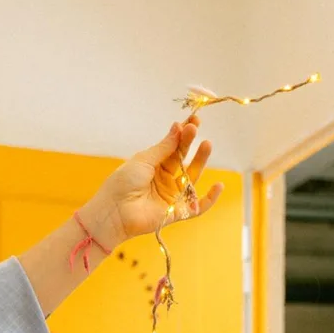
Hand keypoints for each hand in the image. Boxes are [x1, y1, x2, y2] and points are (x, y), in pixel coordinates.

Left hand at [81, 117, 222, 245]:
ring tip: (207, 144)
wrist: (115, 211)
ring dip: (201, 161)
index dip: (183, 134)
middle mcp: (164, 178)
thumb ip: (164, 147)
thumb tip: (178, 127)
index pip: (173, 146)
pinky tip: (219, 186)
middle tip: (196, 127)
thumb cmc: (123, 183)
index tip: (193, 120)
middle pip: (183, 158)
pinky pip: (197, 206)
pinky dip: (210, 199)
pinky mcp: (176, 212)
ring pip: (192, 177)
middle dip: (190, 143)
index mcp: (153, 165)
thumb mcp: (143, 160)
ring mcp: (171, 195)